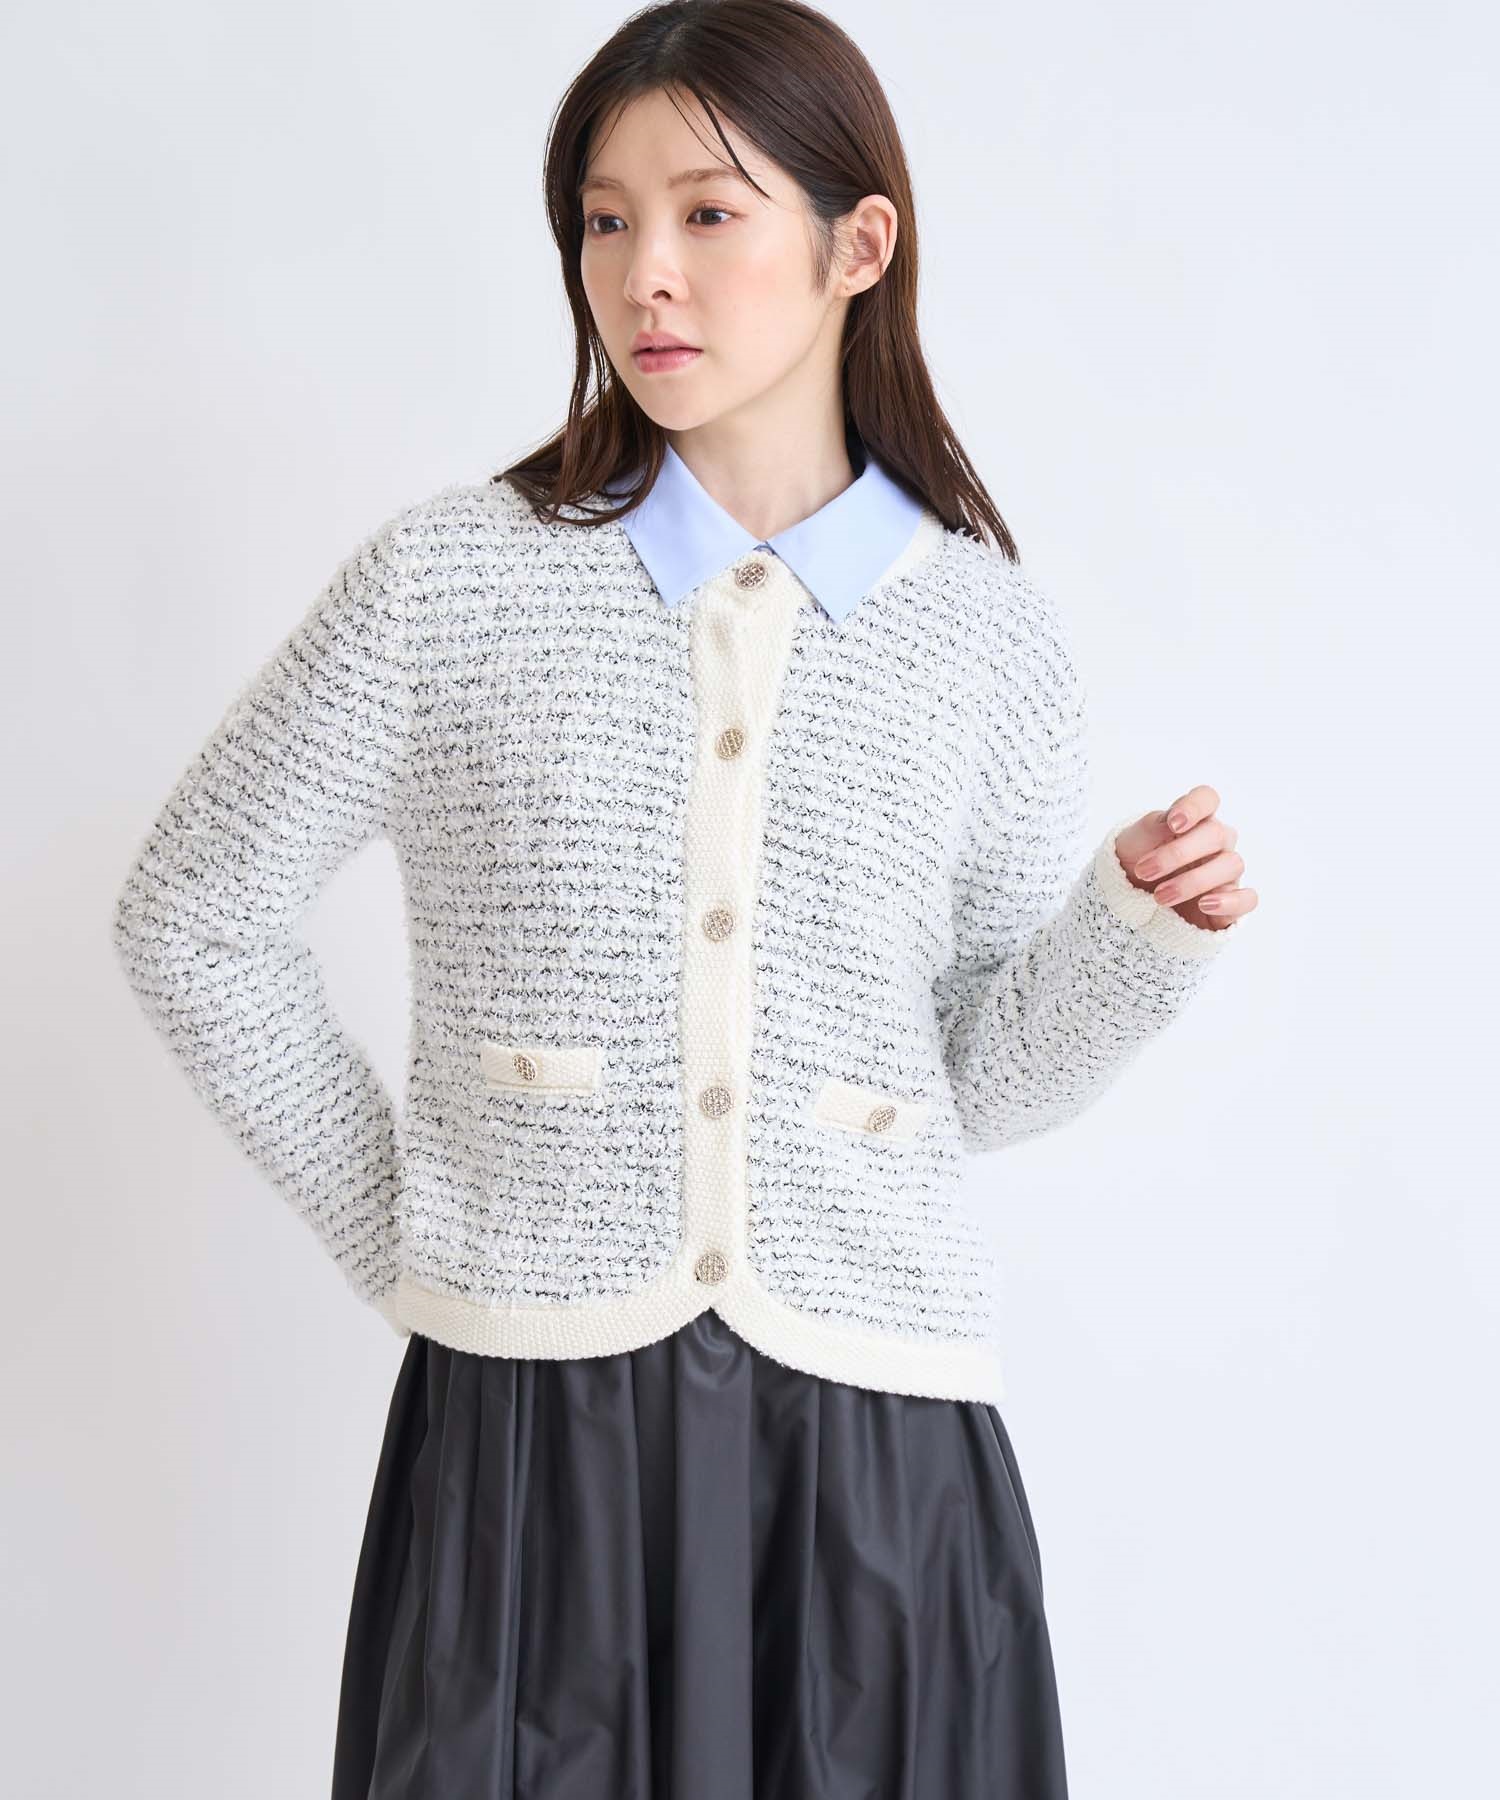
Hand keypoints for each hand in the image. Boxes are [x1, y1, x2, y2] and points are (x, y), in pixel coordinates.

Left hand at [1114, 786, 1256, 930]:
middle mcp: (1216, 843)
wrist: (1130, 898)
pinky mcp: (1230, 903)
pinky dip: (1229, 902)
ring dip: (1193, 881)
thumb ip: (1152, 827)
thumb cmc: (1135, 861)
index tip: (1173, 824)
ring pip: (1231, 864)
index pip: (1207, 799)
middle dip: (1178, 854)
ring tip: (1160, 896)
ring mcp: (1226, 872)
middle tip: (1145, 871)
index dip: (1194, 807)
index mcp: (1194, 820)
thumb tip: (1171, 823)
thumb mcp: (1133, 841)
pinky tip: (1204, 905)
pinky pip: (1247, 899)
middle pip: (1217, 834)